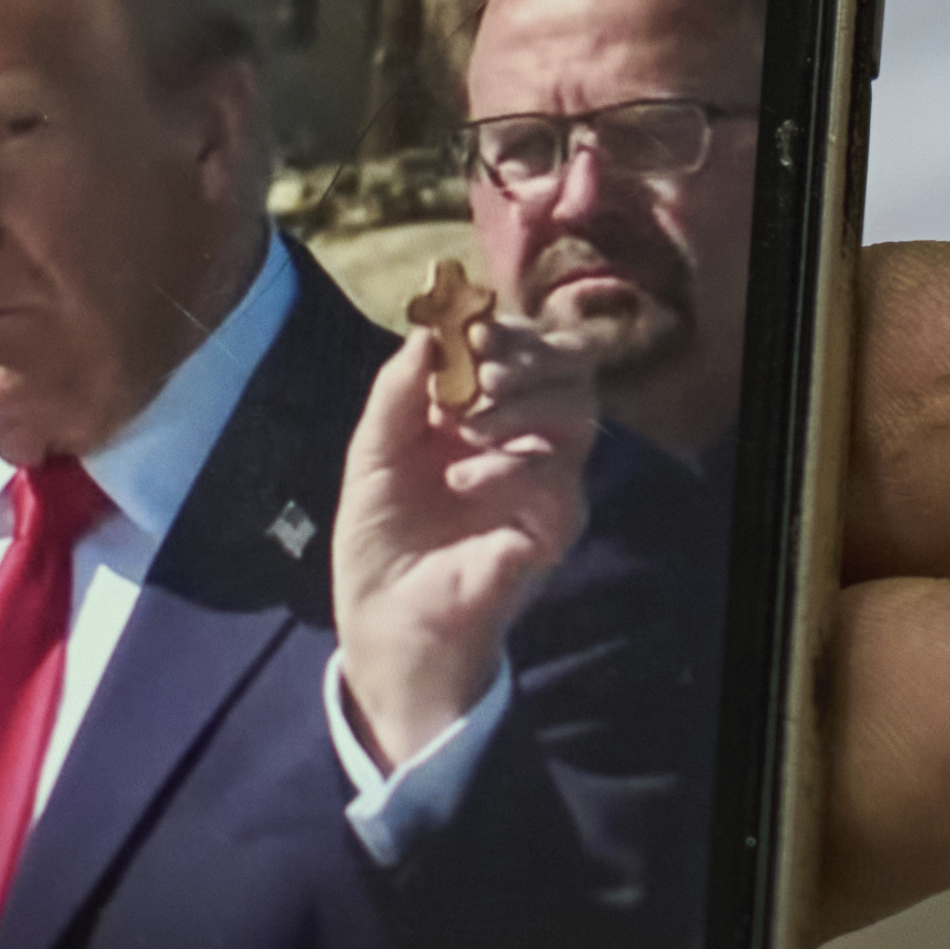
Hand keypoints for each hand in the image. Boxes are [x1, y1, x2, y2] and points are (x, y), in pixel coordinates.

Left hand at [328, 294, 596, 768]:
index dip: (505, 329)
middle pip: (569, 369)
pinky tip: (462, 479)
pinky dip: (511, 469)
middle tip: (481, 367)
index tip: (470, 327)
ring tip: (466, 424)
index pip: (524, 349)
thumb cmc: (380, 538)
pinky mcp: (552, 530)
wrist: (384, 621)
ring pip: (578, 415)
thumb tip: (426, 330)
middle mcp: (525, 440)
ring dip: (522, 405)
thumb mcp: (372, 454)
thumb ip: (396, 392)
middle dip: (528, 355)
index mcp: (483, 413)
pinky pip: (558, 483)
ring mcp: (546, 484)